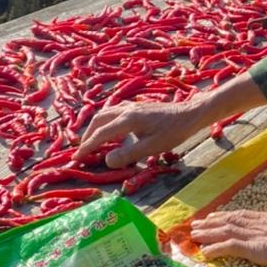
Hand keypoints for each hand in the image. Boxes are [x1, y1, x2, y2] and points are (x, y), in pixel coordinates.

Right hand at [76, 99, 203, 166]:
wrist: (190, 114)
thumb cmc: (173, 132)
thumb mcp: (152, 147)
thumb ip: (128, 154)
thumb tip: (107, 160)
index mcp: (127, 120)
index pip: (100, 134)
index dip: (87, 147)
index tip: (76, 158)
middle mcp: (126, 110)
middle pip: (98, 121)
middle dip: (88, 136)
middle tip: (82, 151)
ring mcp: (132, 106)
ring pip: (105, 114)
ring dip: (96, 127)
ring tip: (93, 141)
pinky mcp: (138, 107)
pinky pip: (114, 112)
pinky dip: (106, 121)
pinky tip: (111, 130)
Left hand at [190, 192, 266, 266]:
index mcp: (266, 217)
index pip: (239, 216)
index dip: (223, 217)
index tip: (210, 217)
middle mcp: (256, 225)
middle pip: (227, 223)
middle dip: (210, 225)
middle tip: (193, 227)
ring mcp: (255, 236)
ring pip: (225, 233)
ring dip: (208, 235)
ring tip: (193, 237)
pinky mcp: (256, 248)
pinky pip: (231, 247)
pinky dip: (217, 248)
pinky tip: (205, 252)